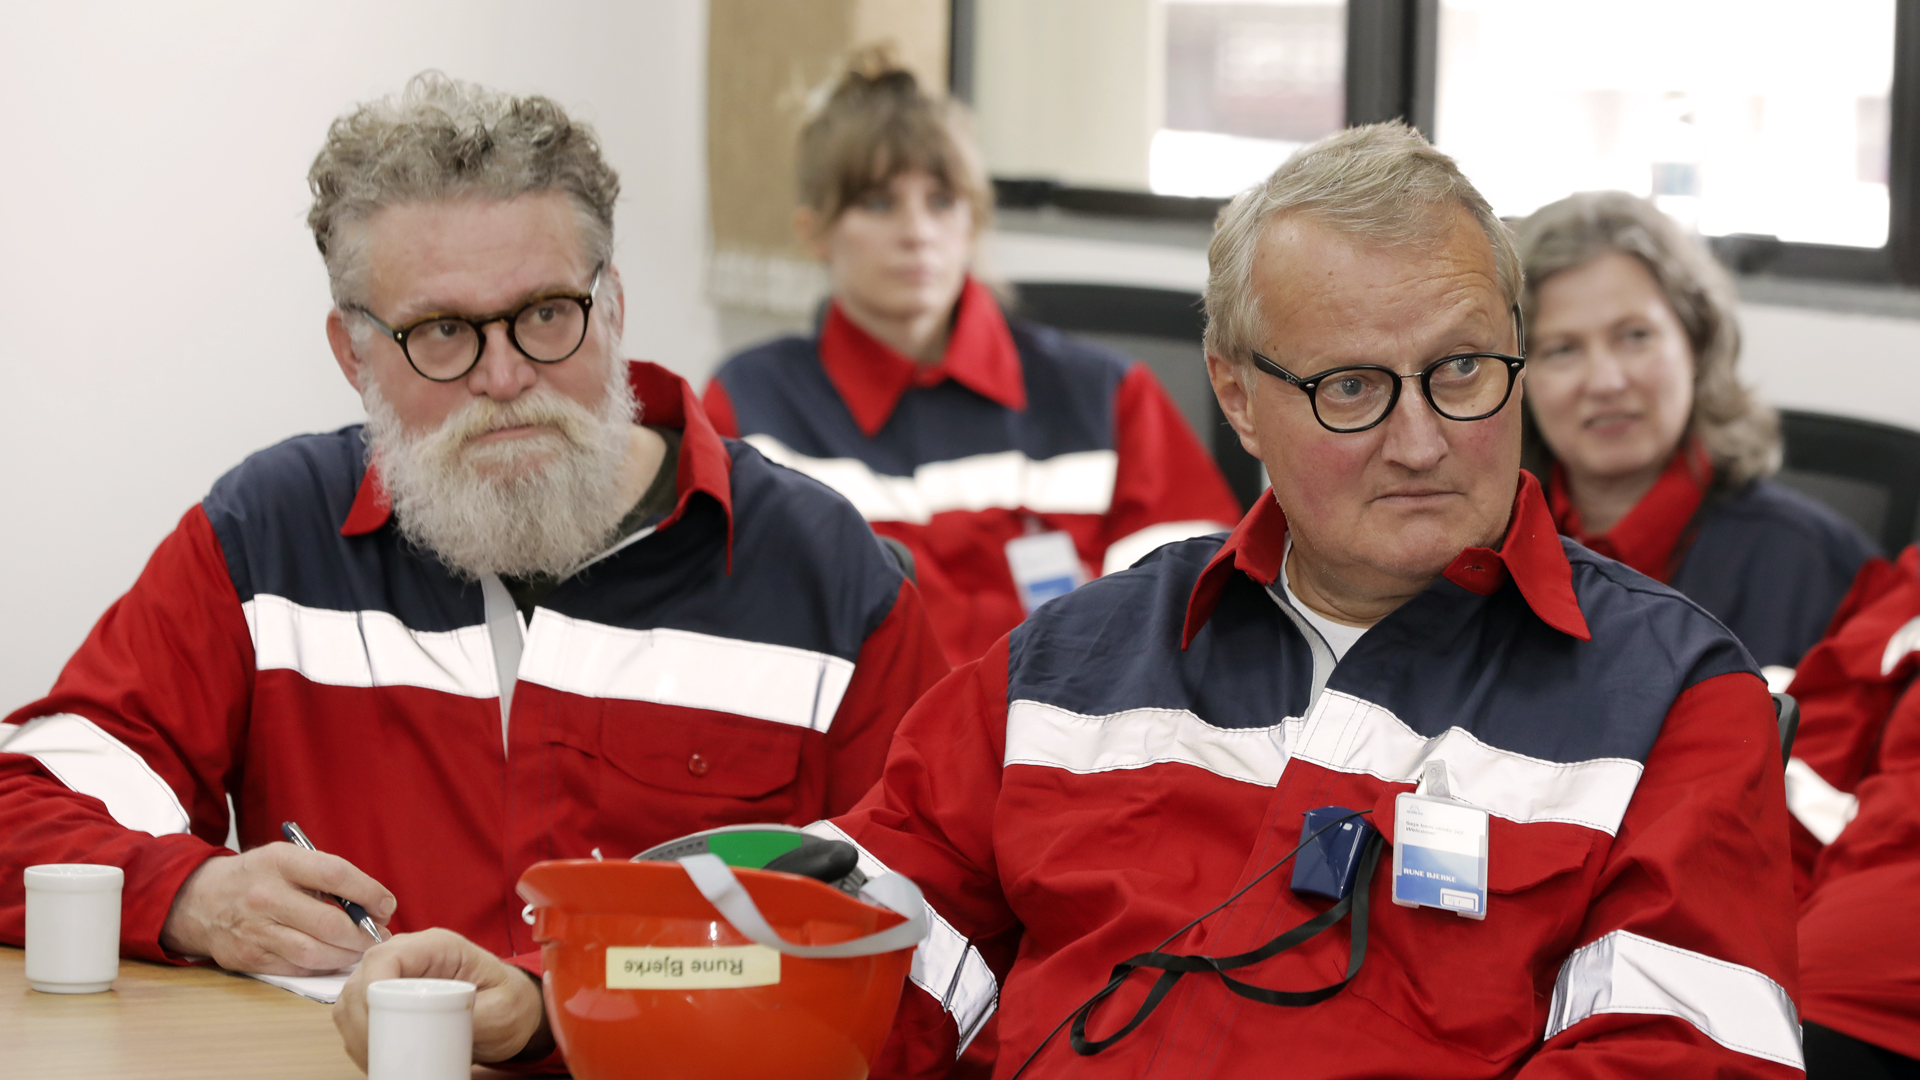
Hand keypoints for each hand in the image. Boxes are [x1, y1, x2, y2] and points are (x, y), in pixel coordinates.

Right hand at [159, 842, 394, 974]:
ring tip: (360, 949)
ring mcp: (255, 930)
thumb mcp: (286, 858)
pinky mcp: (249, 958)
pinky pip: (298, 968)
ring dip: (347, 955)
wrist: (197, 901)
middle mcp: (266, 896)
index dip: (368, 892)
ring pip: (315, 952)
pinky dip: (323, 966)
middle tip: (379, 934)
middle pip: (329, 922)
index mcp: (280, 861)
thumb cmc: (256, 877)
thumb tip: (372, 903)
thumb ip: (325, 875)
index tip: (386, 904)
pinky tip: (334, 959)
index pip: (335, 874)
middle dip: (363, 933)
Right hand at [332, 929, 551, 1069]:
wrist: (513, 1011)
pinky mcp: (390, 1000)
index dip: (370, 989)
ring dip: (356, 1033)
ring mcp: (396, 978)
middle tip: (376, 1054)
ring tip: (376, 1060)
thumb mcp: (502, 1009)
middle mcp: (409, 957)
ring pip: (352, 1000)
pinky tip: (374, 1059)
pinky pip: (358, 1017)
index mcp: (436, 947)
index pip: (385, 957)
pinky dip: (359, 1040)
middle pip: (360, 980)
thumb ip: (472, 1015)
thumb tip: (437, 1029)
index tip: (376, 1025)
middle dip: (359, 1020)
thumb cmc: (509, 1002)